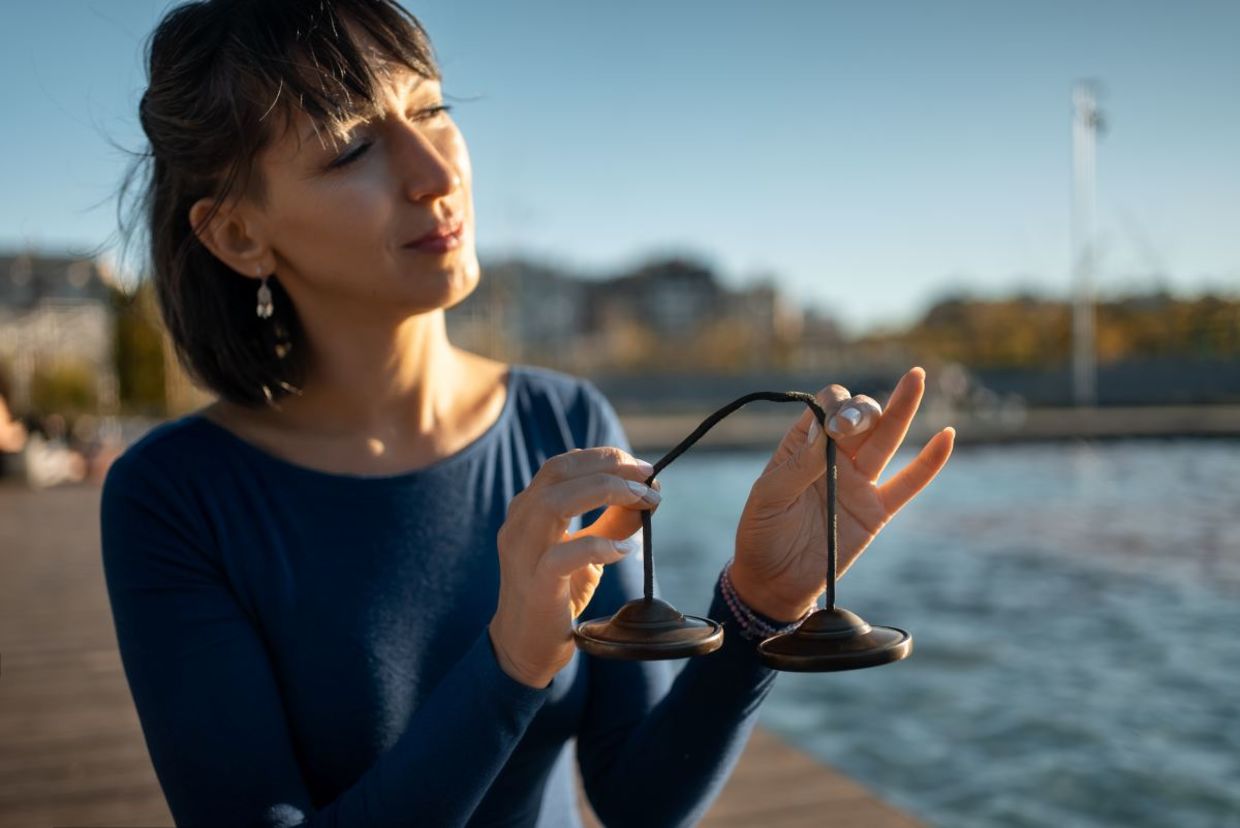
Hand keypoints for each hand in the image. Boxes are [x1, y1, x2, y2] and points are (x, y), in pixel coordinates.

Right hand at [490, 447, 661, 687]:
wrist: (524, 646)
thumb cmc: (556, 593)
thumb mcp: (587, 551)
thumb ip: (611, 522)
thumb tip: (647, 497)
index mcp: (529, 508)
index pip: (563, 465)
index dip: (604, 458)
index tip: (642, 468)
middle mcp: (520, 523)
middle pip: (558, 473)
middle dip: (608, 467)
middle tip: (648, 477)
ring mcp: (523, 552)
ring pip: (554, 503)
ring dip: (605, 492)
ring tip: (642, 500)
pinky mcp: (535, 585)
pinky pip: (563, 557)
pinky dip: (598, 546)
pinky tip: (626, 548)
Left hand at [730, 367, 954, 620]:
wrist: (775, 582)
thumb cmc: (762, 534)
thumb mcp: (770, 496)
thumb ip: (799, 465)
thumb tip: (829, 430)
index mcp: (803, 446)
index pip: (827, 408)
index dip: (835, 408)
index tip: (833, 428)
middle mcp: (834, 457)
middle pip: (860, 417)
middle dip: (864, 408)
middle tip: (859, 419)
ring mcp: (859, 482)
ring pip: (887, 439)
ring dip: (902, 408)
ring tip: (916, 377)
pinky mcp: (877, 510)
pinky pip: (908, 483)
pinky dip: (929, 462)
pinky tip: (946, 438)